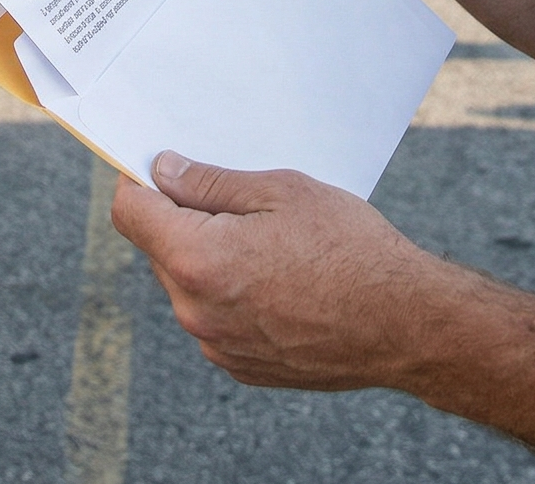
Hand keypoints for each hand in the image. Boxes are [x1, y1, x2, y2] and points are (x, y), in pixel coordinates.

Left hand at [110, 151, 456, 390]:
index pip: (130, 212)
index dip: (140, 181)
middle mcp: (195, 311)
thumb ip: (210, 182)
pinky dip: (235, 297)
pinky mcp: (241, 366)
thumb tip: (163, 171)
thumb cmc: (350, 248)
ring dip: (212, 261)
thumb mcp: (282, 191)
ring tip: (272, 246)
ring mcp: (217, 345)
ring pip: (189, 286)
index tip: (162, 167)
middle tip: (240, 203)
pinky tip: (282, 283)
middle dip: (184, 221)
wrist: (404, 323)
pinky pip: (217, 320)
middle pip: (160, 250)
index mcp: (196, 259)